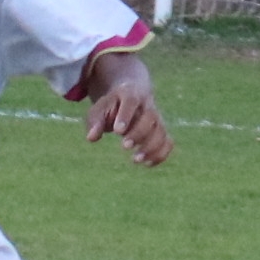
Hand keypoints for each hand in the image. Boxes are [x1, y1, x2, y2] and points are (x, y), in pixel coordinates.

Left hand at [81, 51, 172, 165]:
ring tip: (135, 160)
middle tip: (124, 146)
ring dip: (151, 147)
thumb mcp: (99, 109)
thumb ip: (95, 121)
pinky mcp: (160, 131)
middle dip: (139, 133)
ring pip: (161, 131)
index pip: (131, 101)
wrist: (132, 97)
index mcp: (130, 94)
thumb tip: (91, 137)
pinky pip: (168, 142)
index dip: (126, 115)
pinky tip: (147, 164)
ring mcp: (157, 119)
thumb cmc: (112, 106)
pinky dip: (161, 154)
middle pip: (151, 117)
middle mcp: (147, 106)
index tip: (117, 131)